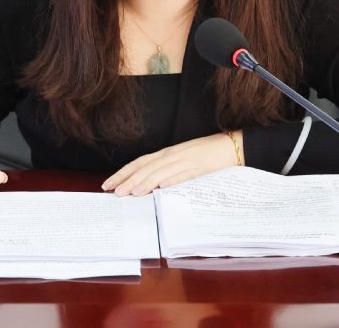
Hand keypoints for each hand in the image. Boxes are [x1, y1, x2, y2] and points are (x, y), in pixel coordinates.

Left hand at [102, 131, 241, 195]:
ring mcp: (185, 160)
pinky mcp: (200, 167)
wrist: (230, 145)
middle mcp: (172, 155)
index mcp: (167, 154)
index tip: (108, 184)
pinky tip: (162, 188)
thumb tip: (149, 185)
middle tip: (114, 192)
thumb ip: (166, 170)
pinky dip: (173, 180)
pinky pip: (184, 175)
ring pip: (161, 172)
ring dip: (146, 182)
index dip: (123, 173)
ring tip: (133, 193)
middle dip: (128, 180)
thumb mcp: (182, 160)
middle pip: (146, 168)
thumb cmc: (206, 154)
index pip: (139, 163)